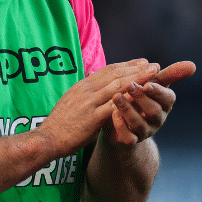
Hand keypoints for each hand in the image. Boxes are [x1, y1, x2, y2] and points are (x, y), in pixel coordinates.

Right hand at [37, 59, 162, 155]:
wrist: (47, 139)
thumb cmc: (61, 124)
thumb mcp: (72, 102)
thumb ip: (87, 95)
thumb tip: (99, 90)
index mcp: (82, 86)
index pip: (107, 70)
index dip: (126, 65)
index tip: (142, 62)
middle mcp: (86, 90)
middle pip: (115, 74)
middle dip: (136, 68)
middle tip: (154, 65)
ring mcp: (88, 103)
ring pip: (117, 86)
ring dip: (138, 79)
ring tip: (153, 75)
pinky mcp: (92, 118)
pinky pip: (114, 106)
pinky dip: (129, 99)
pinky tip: (142, 97)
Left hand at [105, 60, 195, 145]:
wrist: (123, 124)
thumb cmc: (141, 98)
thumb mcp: (153, 85)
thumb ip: (169, 75)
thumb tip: (193, 65)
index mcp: (164, 104)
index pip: (167, 98)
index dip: (158, 92)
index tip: (147, 83)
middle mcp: (157, 119)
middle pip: (153, 110)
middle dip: (141, 98)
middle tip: (129, 85)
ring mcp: (144, 131)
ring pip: (138, 123)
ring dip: (128, 109)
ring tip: (116, 97)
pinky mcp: (131, 140)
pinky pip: (128, 137)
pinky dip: (121, 126)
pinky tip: (113, 114)